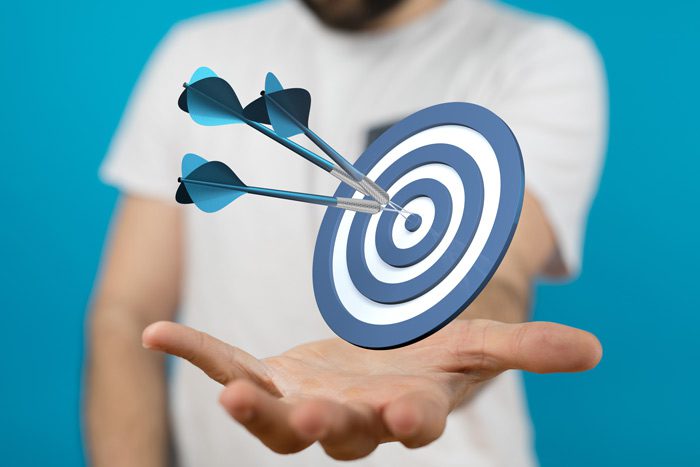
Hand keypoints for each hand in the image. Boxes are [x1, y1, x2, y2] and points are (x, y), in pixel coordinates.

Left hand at [142, 319, 600, 459]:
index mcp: (406, 409)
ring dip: (250, 404)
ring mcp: (302, 402)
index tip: (407, 412)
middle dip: (321, 423)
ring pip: (272, 416)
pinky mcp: (268, 379)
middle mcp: (350, 418)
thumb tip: (594, 352)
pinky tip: (158, 332)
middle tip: (306, 412)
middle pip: (333, 431)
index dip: (410, 418)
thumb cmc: (435, 357)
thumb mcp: (479, 343)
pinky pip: (228, 366)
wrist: (383, 367)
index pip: (412, 422)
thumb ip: (528, 347)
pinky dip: (196, 352)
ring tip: (228, 390)